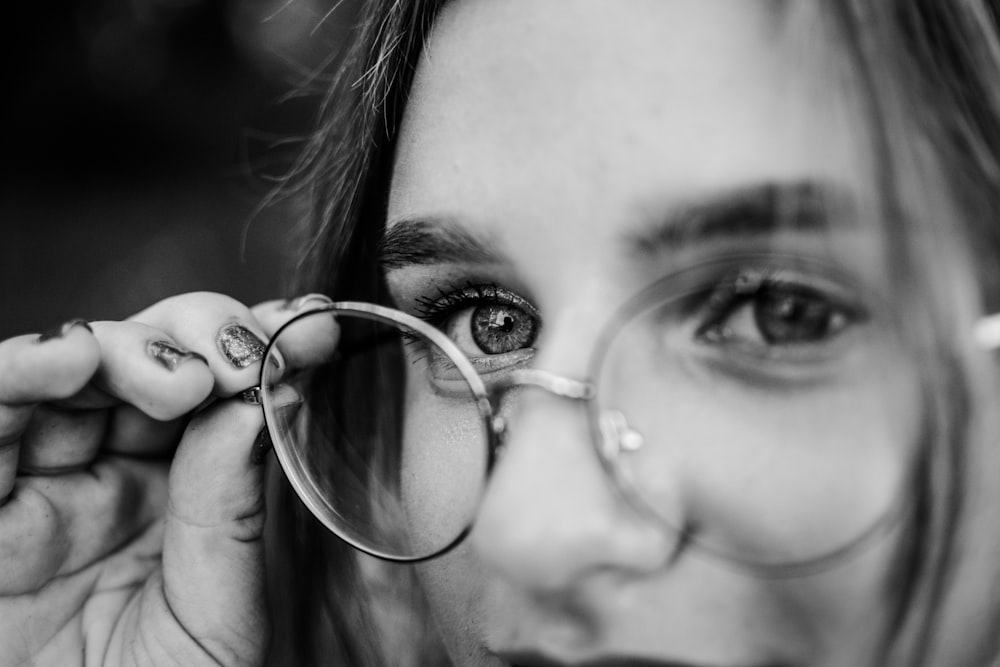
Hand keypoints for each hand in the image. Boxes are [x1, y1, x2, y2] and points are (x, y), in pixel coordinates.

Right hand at [0, 292, 333, 665]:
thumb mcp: (214, 616)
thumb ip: (229, 512)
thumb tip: (263, 402)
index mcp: (177, 499)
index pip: (219, 397)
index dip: (262, 349)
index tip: (310, 330)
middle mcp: (109, 477)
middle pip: (149, 361)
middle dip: (203, 338)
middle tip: (247, 356)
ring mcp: (39, 484)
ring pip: (69, 370)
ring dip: (124, 347)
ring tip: (180, 374)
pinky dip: (18, 376)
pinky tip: (69, 358)